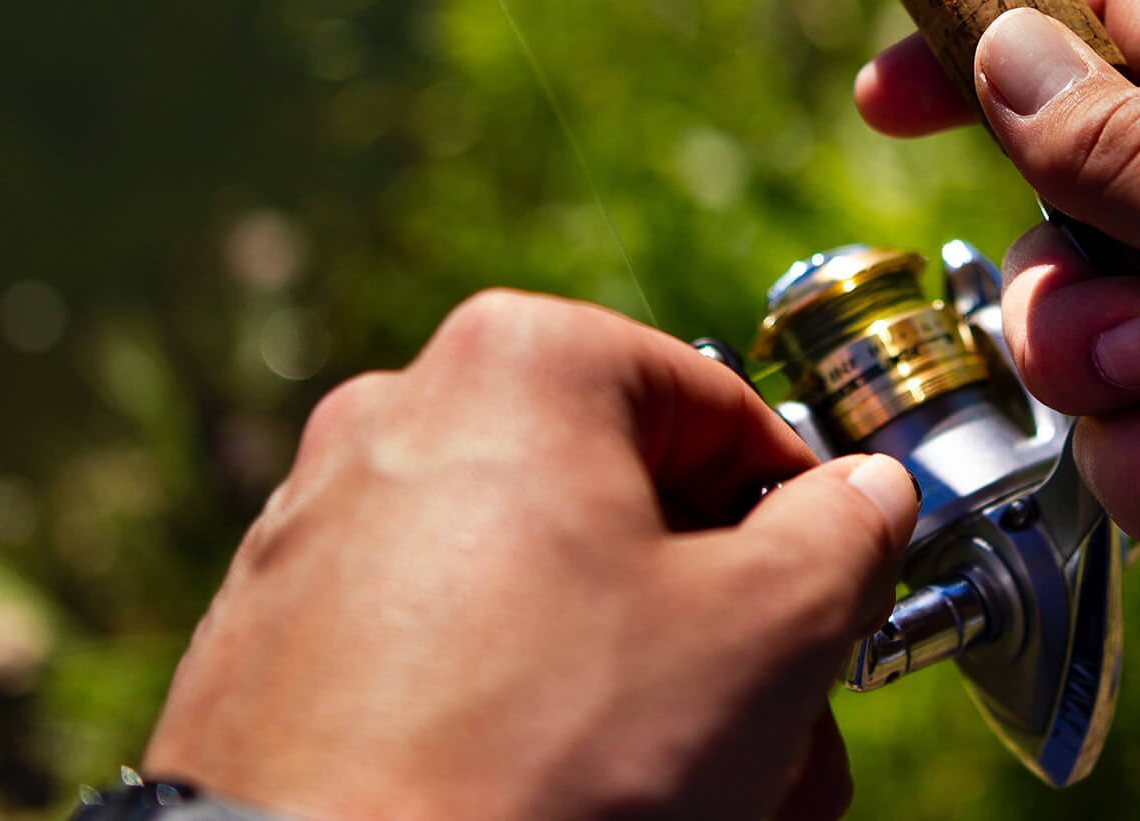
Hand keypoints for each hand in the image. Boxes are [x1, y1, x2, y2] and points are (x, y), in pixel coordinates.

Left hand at [145, 291, 917, 820]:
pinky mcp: (273, 647)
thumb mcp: (766, 633)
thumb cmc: (546, 759)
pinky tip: (577, 802)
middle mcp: (401, 417)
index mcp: (522, 363)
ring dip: (645, 692)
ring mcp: (321, 532)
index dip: (806, 522)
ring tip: (708, 802)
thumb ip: (846, 537)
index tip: (837, 613)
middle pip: (632, 516)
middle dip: (729, 640)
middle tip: (786, 745)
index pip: (726, 415)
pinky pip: (446, 659)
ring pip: (546, 599)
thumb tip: (866, 499)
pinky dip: (527, 719)